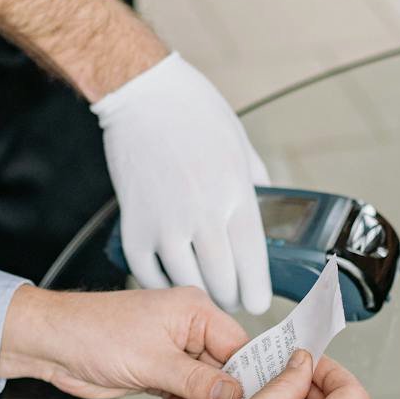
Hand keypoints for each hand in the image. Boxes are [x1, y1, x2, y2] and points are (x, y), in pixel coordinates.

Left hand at [0, 284, 250, 398]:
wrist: (54, 343)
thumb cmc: (94, 333)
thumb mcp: (153, 361)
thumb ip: (198, 381)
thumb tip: (235, 395)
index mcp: (194, 311)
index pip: (239, 347)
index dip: (244, 380)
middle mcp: (188, 328)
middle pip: (223, 373)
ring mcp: (172, 350)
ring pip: (203, 389)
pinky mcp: (157, 368)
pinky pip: (182, 394)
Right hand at [91, 52, 271, 312]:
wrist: (145, 96)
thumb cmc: (195, 111)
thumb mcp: (241, 144)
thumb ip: (254, 181)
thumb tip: (265, 206)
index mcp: (236, 193)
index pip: (253, 262)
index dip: (256, 292)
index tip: (256, 302)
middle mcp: (204, 213)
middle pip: (222, 281)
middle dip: (229, 297)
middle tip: (229, 298)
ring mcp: (166, 221)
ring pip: (185, 281)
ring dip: (196, 293)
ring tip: (200, 292)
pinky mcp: (134, 223)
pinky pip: (146, 270)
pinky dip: (157, 282)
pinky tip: (166, 279)